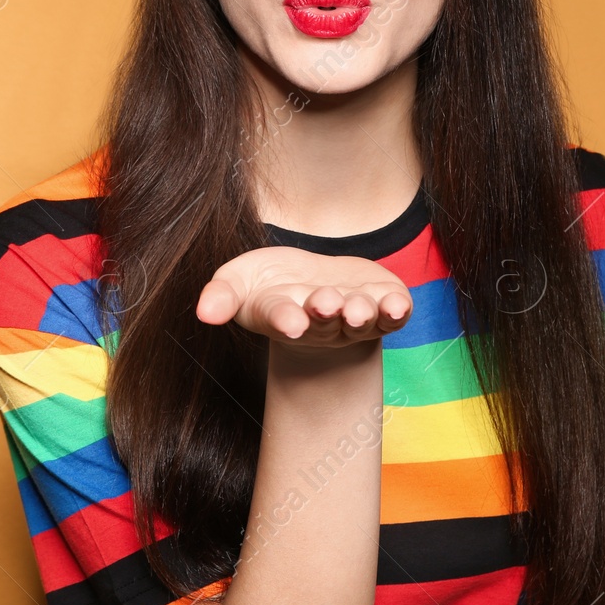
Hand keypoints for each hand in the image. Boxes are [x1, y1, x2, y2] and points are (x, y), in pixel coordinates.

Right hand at [195, 245, 412, 350]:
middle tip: (325, 302)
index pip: (282, 319)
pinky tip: (398, 304)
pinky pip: (393, 315)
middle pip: (325, 322)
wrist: (312, 286)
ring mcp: (354, 317)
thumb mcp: (237, 281)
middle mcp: (321, 323)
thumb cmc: (269, 283)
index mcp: (283, 316)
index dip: (286, 319)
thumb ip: (221, 295)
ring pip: (361, 320)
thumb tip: (205, 313)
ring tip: (358, 308)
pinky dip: (397, 311)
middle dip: (326, 312)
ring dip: (361, 315)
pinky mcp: (382, 306)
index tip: (291, 321)